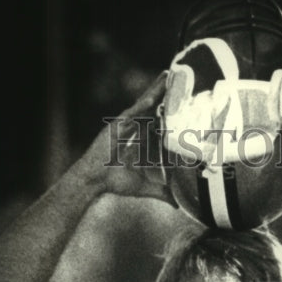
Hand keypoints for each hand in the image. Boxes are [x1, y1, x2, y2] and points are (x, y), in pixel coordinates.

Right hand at [86, 72, 175, 204]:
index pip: (159, 121)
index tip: (185, 100)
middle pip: (152, 107)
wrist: (95, 181)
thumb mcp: (145, 187)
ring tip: (168, 76)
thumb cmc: (115, 181)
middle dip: (164, 92)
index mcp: (141, 139)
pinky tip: (153, 97)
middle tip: (178, 77)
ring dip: (155, 90)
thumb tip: (177, 205)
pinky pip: (131, 113)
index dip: (170, 110)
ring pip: (143, 104)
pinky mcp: (115, 126)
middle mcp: (133, 128)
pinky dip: (141, 105)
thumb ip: (162, 192)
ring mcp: (124, 125)